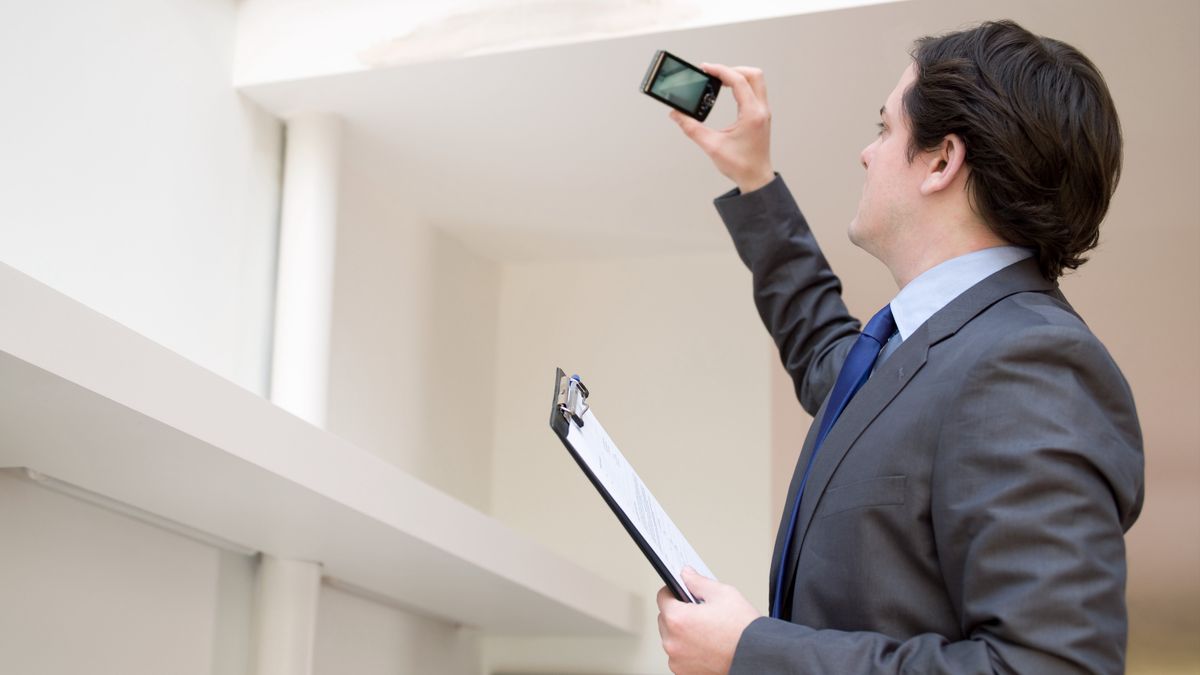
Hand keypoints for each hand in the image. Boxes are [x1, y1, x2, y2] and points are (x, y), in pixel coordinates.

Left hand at [656, 567, 760, 674]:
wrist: (758, 656)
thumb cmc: (743, 629)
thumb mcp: (723, 593)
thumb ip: (697, 582)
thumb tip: (686, 574)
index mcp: (677, 619)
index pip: (662, 597)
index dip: (674, 591)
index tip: (682, 592)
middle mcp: (672, 642)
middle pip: (665, 618)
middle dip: (678, 612)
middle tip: (699, 612)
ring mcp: (677, 659)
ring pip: (671, 638)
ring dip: (681, 632)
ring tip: (705, 630)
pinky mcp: (684, 672)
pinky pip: (678, 655)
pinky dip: (687, 649)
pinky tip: (705, 645)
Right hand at [670, 64, 774, 192]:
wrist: (756, 179)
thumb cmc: (740, 165)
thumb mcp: (711, 146)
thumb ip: (691, 128)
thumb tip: (676, 114)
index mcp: (751, 114)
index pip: (738, 81)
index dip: (720, 71)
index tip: (705, 68)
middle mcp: (761, 110)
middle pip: (753, 74)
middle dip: (732, 69)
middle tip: (714, 73)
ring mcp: (763, 112)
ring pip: (756, 81)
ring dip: (739, 76)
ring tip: (719, 80)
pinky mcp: (761, 116)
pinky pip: (755, 91)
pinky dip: (742, 85)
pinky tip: (728, 91)